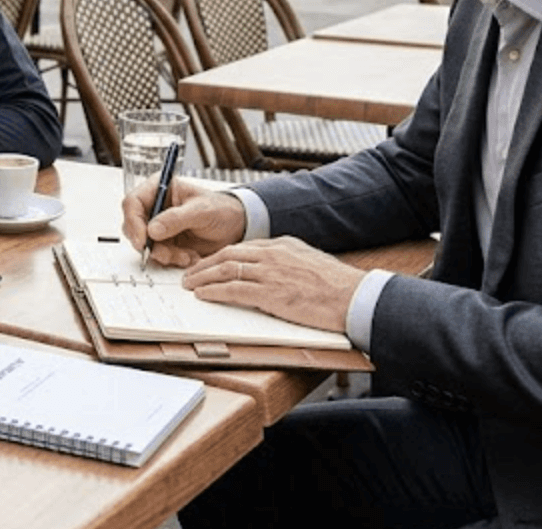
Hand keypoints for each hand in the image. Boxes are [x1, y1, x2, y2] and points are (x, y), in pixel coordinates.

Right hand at [120, 179, 245, 267]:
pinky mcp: (164, 243)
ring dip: (163, 254)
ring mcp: (158, 226)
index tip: (143, 240)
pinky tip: (188, 256)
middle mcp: (154, 207)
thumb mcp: (202, 211)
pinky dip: (171, 259)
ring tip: (185, 255)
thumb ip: (176, 218)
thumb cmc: (221, 210)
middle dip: (148, 243)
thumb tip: (152, 229)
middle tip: (165, 253)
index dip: (133, 222)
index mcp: (159, 189)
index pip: (133, 203)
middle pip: (133, 226)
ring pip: (144, 244)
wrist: (235, 227)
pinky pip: (157, 255)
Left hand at [181, 237, 366, 333]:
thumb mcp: (307, 261)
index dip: (219, 256)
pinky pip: (234, 290)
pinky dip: (215, 291)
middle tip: (190, 273)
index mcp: (281, 245)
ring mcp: (270, 273)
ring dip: (203, 277)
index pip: (241, 247)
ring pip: (226, 270)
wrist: (352, 296)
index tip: (207, 263)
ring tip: (189, 284)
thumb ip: (286, 260)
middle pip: (227, 255)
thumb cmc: (335, 285)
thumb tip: (270, 266)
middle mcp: (272, 255)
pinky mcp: (271, 294)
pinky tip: (203, 294)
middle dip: (204, 265)